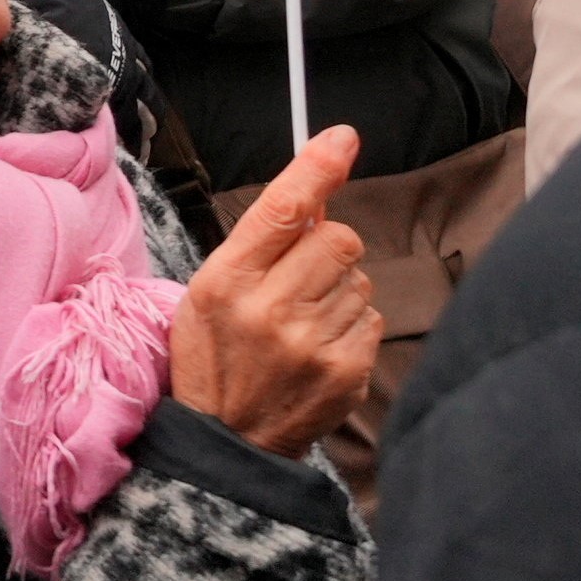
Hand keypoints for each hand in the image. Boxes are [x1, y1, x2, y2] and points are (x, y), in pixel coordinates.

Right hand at [168, 129, 375, 458]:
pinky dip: (352, 326)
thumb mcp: (209, 293)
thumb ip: (258, 245)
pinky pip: (372, 317)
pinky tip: (320, 349)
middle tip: (302, 274)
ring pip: (360, 278)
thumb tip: (317, 196)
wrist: (230, 442)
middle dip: (329, 247)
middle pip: (339, 238)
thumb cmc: (215, 357)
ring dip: (340, 291)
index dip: (316, 169)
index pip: (281, 210)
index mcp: (225, 282)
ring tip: (303, 324)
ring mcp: (312, 343)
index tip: (342, 138)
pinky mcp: (347, 371)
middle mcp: (269, 310)